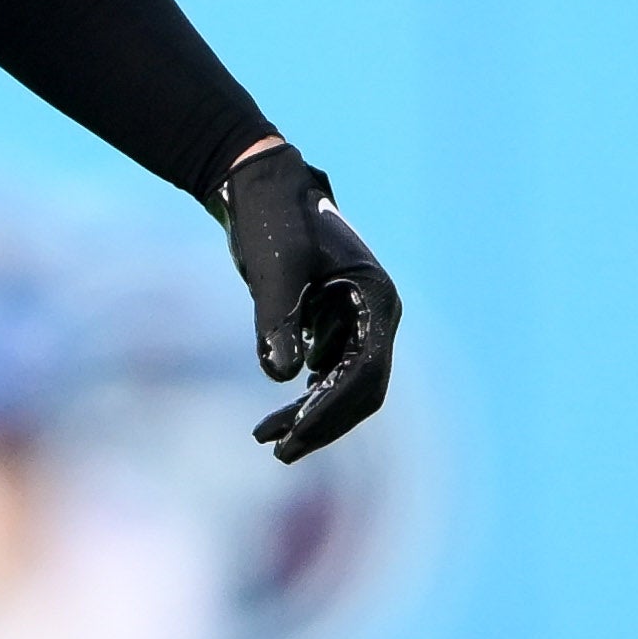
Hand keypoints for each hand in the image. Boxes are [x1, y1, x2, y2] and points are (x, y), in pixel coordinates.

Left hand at [218, 141, 399, 461]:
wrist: (262, 187)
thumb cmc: (270, 221)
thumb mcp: (271, 269)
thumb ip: (277, 319)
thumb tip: (282, 378)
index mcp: (376, 298)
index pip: (365, 371)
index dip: (333, 409)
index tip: (297, 436)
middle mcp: (375, 313)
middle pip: (362, 386)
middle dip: (325, 421)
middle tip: (282, 451)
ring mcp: (357, 319)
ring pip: (345, 382)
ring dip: (314, 412)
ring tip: (270, 439)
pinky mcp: (334, 320)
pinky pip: (331, 370)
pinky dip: (308, 394)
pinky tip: (282, 415)